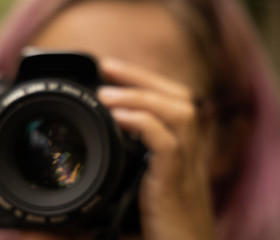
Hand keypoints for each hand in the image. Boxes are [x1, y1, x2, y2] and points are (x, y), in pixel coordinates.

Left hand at [97, 58, 215, 239]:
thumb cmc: (163, 220)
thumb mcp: (148, 180)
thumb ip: (136, 156)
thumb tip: (106, 135)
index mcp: (183, 147)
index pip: (172, 99)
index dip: (145, 80)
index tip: (111, 69)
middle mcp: (190, 151)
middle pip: (179, 97)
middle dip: (142, 77)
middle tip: (107, 67)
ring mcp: (186, 166)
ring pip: (179, 114)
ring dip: (141, 97)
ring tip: (106, 93)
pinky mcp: (176, 184)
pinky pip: (168, 145)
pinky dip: (144, 124)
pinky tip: (117, 118)